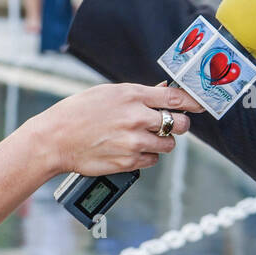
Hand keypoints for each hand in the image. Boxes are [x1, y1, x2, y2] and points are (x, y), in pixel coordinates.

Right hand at [30, 81, 203, 177]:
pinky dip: (147, 156)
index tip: (200, 104)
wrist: (55, 139)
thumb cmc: (78, 112)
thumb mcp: (107, 93)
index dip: (193, 102)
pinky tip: (131, 149)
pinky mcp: (129, 162)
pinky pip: (153, 160)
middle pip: (179, 124)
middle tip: (170, 125)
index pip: (175, 98)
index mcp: (132, 95)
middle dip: (178, 125)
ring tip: (144, 138)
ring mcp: (134, 142)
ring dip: (162, 142)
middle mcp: (136, 118)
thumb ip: (138, 95)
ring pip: (168, 145)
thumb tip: (162, 92)